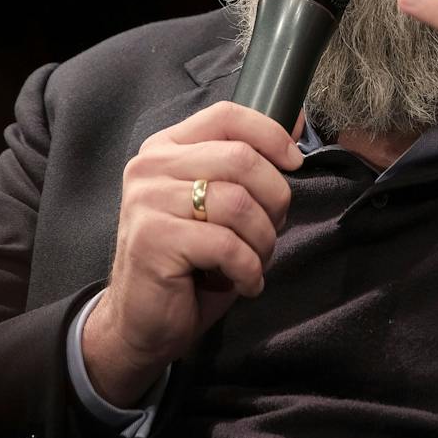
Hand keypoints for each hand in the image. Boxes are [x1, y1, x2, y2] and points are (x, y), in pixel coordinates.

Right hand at [82, 100, 301, 406]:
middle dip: (274, 199)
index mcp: (166, 148)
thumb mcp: (217, 204)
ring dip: (263, 240)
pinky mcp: (153, 240)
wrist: (142, 322)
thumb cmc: (188, 262)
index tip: (294, 165)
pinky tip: (244, 282)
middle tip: (271, 230)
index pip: (226, 116)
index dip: (271, 135)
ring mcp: (147, 202)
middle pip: (241, 159)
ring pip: (239, 203)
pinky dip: (249, 269)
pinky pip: (227, 245)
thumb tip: (295, 121)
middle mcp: (150, 167)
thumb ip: (245, 163)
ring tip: (255, 261)